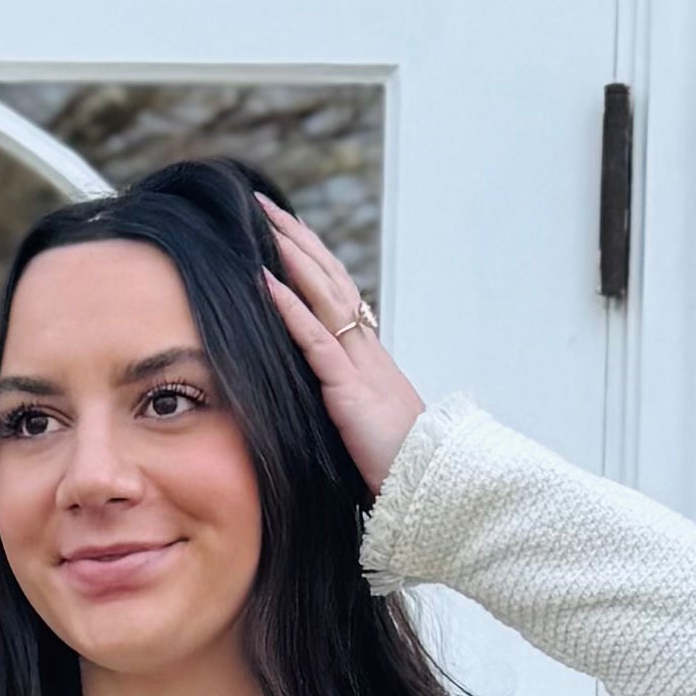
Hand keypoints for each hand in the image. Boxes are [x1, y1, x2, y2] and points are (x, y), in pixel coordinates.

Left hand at [258, 194, 425, 496]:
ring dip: (293, 257)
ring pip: (324, 295)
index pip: (339, 295)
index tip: (289, 233)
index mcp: (371, 357)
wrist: (429, 487)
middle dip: (299, 241)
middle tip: (268, 208)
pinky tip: (266, 281)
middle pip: (331, 280)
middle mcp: (367, 350)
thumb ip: (348, 402)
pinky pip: (316, 338)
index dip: (315, 261)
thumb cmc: (399, 466)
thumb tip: (328, 396)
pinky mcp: (349, 388)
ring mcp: (360, 365)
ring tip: (266, 224)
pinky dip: (290, 307)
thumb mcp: (368, 424)